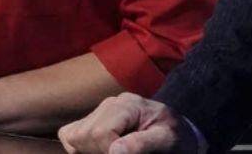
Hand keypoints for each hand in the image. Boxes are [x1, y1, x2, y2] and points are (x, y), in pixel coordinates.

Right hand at [59, 93, 196, 153]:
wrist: (179, 128)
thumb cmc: (176, 136)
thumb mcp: (166, 140)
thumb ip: (141, 144)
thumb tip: (114, 152)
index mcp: (128, 105)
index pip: (100, 132)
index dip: (108, 151)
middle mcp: (110, 103)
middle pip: (84, 134)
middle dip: (98, 152)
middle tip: (119, 153)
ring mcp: (101, 110)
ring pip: (74, 135)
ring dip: (89, 150)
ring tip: (111, 151)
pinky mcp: (95, 119)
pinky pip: (71, 133)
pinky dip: (80, 146)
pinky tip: (100, 150)